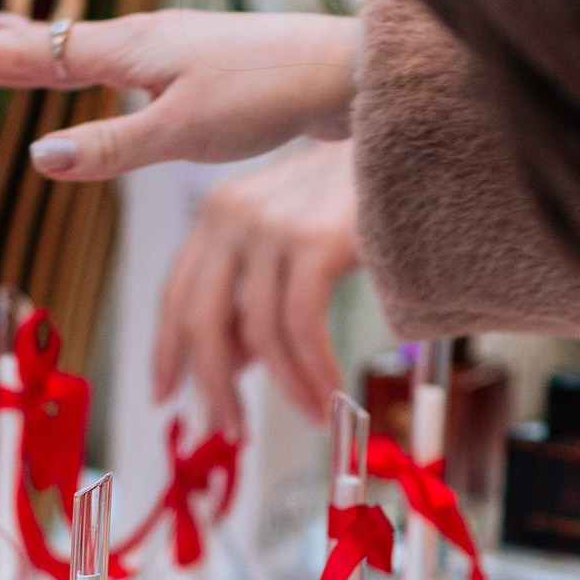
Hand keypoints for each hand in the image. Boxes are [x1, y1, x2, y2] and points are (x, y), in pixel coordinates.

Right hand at [0, 9, 360, 180]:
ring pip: (86, 46)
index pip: (37, 56)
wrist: (345, 70)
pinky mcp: (196, 63)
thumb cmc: (267, 98)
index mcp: (130, 51)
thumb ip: (112, 147)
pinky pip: (119, 56)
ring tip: (4, 34)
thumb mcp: (183, 133)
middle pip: (53, 45)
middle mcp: (142, 40)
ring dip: (39, 45)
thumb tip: (39, 160)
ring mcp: (170, 48)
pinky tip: (100, 62)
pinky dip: (86, 55)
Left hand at [154, 139, 360, 433]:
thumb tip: (230, 366)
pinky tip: (327, 397)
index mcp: (217, 214)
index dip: (165, 352)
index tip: (162, 397)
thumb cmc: (356, 201)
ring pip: (257, 332)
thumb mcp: (289, 244)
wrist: (417, 149)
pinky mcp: (313, 241)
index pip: (175, 295)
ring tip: (307, 416)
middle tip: (229, 430)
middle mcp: (231, 215)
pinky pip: (301, 328)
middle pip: (202, 322)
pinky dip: (313, 372)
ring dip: (282, 387)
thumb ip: (253, 294)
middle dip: (213, 386)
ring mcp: (271, 226)